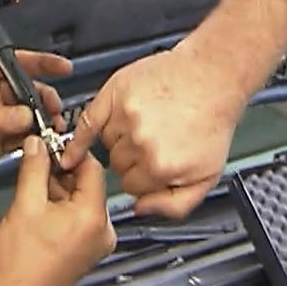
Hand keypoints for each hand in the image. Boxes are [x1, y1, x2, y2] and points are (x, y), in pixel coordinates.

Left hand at [0, 52, 70, 190]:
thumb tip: (26, 115)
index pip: (16, 65)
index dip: (41, 64)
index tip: (63, 68)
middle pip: (28, 92)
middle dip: (45, 100)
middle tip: (55, 113)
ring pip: (29, 115)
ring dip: (43, 122)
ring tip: (54, 130)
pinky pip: (23, 137)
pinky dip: (35, 140)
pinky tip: (44, 142)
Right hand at [0, 138, 116, 285]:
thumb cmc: (20, 263)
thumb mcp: (24, 204)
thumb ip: (34, 168)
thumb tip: (37, 144)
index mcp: (94, 216)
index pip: (92, 167)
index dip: (69, 153)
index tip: (50, 147)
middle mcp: (102, 231)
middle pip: (87, 184)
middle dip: (60, 174)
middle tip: (35, 168)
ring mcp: (95, 243)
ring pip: (80, 201)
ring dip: (57, 192)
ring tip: (31, 194)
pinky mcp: (85, 251)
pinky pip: (77, 219)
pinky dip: (59, 210)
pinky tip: (38, 212)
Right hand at [58, 45, 246, 218]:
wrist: (213, 76)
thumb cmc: (211, 121)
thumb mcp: (208, 175)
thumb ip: (176, 204)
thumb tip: (141, 209)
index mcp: (161, 167)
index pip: (132, 187)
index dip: (142, 178)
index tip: (151, 167)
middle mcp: (141, 143)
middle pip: (118, 166)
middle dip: (133, 159)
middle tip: (153, 142)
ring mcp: (126, 117)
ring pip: (108, 144)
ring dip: (120, 139)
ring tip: (145, 125)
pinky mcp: (116, 94)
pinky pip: (88, 121)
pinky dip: (80, 136)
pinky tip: (73, 150)